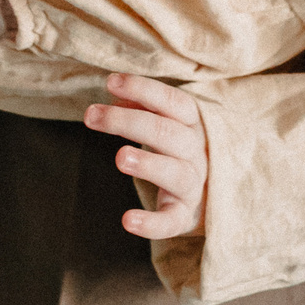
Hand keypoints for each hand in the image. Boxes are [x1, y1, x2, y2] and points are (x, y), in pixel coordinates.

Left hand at [88, 74, 206, 239]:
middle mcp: (198, 153)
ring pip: (175, 173)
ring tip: (120, 157)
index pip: (174, 101)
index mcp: (194, 126)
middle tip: (92, 116)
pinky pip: (171, 221)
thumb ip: (143, 109)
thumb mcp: (168, 127)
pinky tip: (128, 220)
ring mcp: (194, 186)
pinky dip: (151, 223)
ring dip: (148, 164)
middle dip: (128, 122)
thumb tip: (115, 96)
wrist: (212, 198)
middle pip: (167, 133)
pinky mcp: (185, 216)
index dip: (144, 89)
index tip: (111, 82)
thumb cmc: (180, 153)